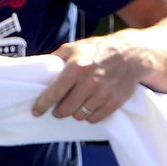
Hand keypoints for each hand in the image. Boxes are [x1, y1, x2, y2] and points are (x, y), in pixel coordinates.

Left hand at [31, 33, 149, 122]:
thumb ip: (57, 57)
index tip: (35, 111)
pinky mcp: (115, 102)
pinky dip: (89, 117)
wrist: (131, 54)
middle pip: (67, 108)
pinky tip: (88, 109)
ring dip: (75, 113)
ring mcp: (104, 93)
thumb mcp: (74, 47)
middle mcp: (89, 82)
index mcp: (77, 67)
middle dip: (59, 112)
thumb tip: (40, 68)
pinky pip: (96, 118)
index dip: (43, 104)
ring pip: (81, 115)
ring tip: (74, 106)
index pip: (55, 91)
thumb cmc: (98, 49)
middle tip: (57, 110)